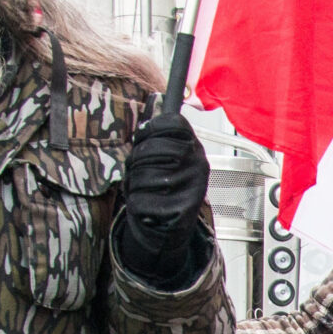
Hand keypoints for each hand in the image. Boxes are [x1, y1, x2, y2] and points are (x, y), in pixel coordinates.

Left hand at [124, 111, 208, 225]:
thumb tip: (152, 108)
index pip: (173, 123)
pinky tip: (146, 204)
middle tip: (138, 169)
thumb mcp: (168, 157)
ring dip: (134, 183)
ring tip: (143, 189)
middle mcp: (198, 165)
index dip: (149, 129)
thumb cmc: (164, 186)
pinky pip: (141, 199)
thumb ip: (160, 137)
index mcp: (195, 148)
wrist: (171, 224)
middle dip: (136, 159)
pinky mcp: (180, 211)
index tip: (141, 138)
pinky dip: (135, 203)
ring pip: (143, 175)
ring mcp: (192, 188)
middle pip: (153, 147)